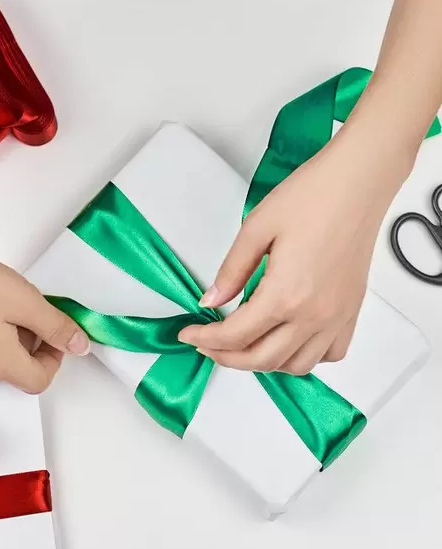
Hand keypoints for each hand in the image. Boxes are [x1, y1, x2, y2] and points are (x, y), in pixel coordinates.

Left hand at [179, 129, 412, 374]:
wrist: (358, 182)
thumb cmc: (312, 195)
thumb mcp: (256, 228)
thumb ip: (231, 271)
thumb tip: (212, 300)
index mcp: (285, 295)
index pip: (235, 336)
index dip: (206, 339)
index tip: (189, 334)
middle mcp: (313, 315)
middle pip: (263, 360)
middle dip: (227, 357)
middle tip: (208, 343)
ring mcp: (336, 317)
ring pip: (296, 366)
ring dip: (265, 362)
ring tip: (244, 343)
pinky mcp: (351, 311)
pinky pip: (330, 354)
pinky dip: (305, 357)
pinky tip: (287, 339)